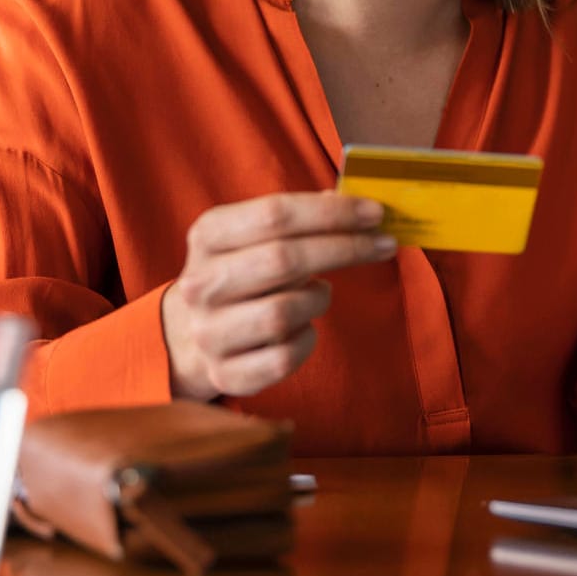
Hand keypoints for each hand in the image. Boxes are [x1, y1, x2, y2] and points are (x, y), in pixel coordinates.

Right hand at [161, 192, 395, 400]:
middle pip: (283, 259)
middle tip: (383, 244)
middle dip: (344, 249)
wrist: (193, 334)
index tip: (375, 212)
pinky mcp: (225, 373)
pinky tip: (304, 328)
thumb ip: (300, 219)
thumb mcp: (254, 237)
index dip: (331, 212)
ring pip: (283, 313)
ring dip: (318, 300)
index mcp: (208, 236)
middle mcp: (200, 284)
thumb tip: (354, 201)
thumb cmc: (242, 274)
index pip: (275, 214)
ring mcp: (209, 332)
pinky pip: (284, 358)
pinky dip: (307, 341)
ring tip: (320, 293)